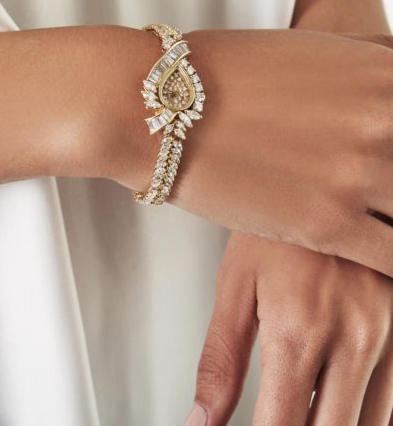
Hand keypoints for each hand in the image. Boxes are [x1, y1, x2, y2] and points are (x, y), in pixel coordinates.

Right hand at [126, 27, 392, 275]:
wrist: (160, 106)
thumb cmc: (226, 73)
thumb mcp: (311, 51)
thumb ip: (369, 61)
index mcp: (383, 73)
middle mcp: (382, 122)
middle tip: (385, 192)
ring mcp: (357, 175)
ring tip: (379, 217)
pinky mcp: (327, 224)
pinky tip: (382, 258)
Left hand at [186, 232, 392, 424]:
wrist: (326, 174)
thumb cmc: (274, 225)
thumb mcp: (237, 284)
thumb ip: (220, 360)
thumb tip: (201, 421)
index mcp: (299, 328)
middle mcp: (353, 337)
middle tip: (277, 413)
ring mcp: (389, 333)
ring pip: (370, 425)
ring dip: (332, 424)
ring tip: (301, 403)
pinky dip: (363, 411)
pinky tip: (334, 395)